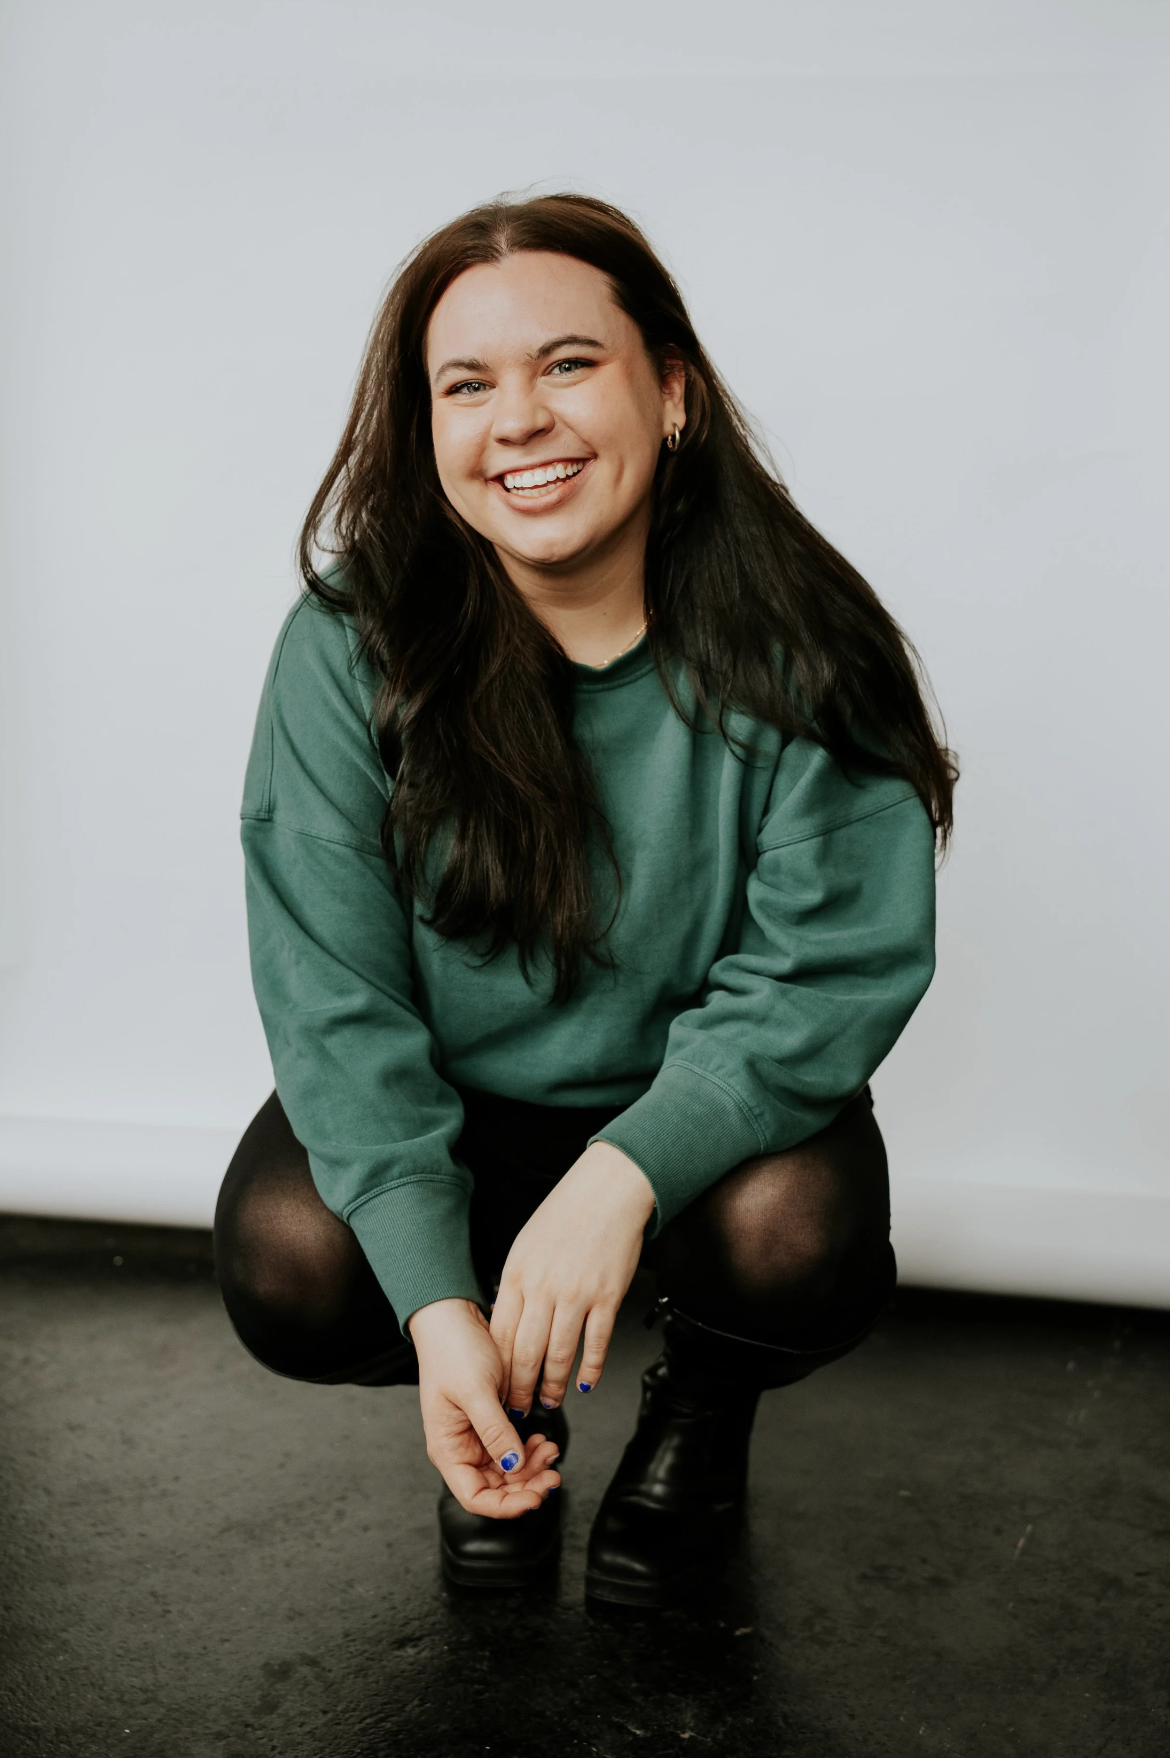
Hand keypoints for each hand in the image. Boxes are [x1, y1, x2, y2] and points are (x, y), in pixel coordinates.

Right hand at [408, 1297, 561, 1517]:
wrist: (453, 1318)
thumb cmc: (452, 1350)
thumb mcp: (475, 1391)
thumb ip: (494, 1430)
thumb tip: (514, 1465)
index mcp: (447, 1449)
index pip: (475, 1497)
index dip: (506, 1506)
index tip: (535, 1498)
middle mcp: (461, 1448)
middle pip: (496, 1488)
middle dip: (526, 1485)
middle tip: (554, 1473)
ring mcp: (476, 1436)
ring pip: (508, 1469)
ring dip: (531, 1466)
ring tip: (551, 1449)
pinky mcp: (491, 1421)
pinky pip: (512, 1447)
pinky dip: (529, 1448)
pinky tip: (542, 1439)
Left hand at [490, 1141, 655, 1415]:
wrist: (607, 1190)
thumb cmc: (565, 1215)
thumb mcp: (526, 1247)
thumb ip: (516, 1285)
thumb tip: (507, 1322)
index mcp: (517, 1275)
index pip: (500, 1336)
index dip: (497, 1371)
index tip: (496, 1390)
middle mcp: (543, 1287)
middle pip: (525, 1352)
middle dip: (520, 1388)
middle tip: (519, 1408)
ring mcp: (577, 1293)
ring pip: (560, 1354)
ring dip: (554, 1385)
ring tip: (551, 1400)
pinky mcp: (607, 1296)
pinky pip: (597, 1342)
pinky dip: (591, 1368)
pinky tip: (586, 1382)